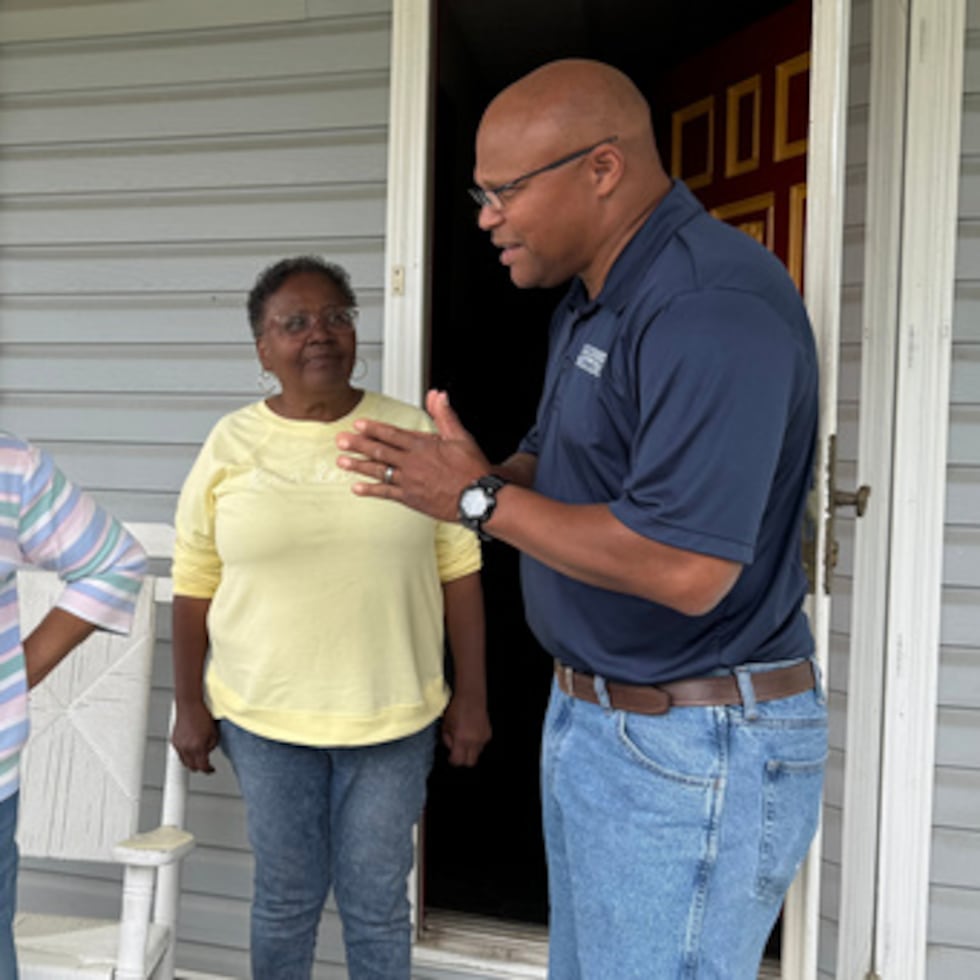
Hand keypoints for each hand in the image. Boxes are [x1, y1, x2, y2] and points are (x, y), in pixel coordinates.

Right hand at [172, 700, 218, 772]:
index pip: (202, 766)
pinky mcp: (174, 740)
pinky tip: (190, 749)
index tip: (211, 770)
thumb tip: (209, 751)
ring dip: (191, 762)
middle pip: (192, 767)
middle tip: (205, 764)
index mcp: (198, 746)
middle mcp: (186, 747)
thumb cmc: (202, 714)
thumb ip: (212, 745)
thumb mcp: (214, 731)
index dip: (208, 770)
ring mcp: (179, 745)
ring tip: (198, 757)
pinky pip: (179, 753)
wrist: (189, 704)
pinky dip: (185, 754)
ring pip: (184, 762)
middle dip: (199, 767)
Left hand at [336, 389, 490, 521]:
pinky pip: (386, 493)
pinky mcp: (410, 498)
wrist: (477, 498)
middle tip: (341, 441)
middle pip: (380, 451)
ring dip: (358, 465)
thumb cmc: (471, 469)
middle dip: (358, 444)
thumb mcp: (461, 436)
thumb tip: (438, 394)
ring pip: (379, 470)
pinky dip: (370, 490)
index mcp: (422, 446)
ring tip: (341, 461)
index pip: (392, 434)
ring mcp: (409, 481)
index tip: (358, 424)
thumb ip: (445, 415)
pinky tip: (357, 488)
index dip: (373, 429)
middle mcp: (412, 463)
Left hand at [441, 692, 491, 766]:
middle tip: (458, 752)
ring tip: (465, 739)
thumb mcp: (446, 725)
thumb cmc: (456, 709)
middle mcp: (474, 741)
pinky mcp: (488, 734)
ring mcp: (483, 738)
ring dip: (470, 751)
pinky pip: (482, 745)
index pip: (458, 761)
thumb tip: (451, 748)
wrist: (471, 697)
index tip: (450, 757)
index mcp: (461, 739)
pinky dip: (476, 743)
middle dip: (463, 760)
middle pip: (470, 763)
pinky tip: (472, 733)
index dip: (453, 760)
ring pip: (477, 754)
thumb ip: (447, 740)